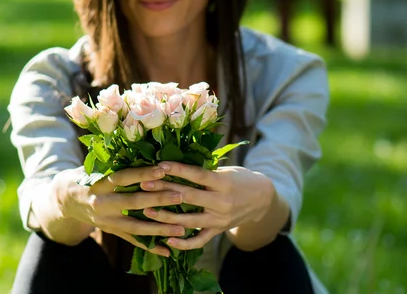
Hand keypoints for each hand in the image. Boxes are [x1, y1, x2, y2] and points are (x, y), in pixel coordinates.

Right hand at [63, 166, 186, 256]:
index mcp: (98, 184)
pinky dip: (150, 247)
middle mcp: (102, 204)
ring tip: (181, 229)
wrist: (64, 199)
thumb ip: (115, 162)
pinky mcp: (111, 231)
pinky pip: (132, 240)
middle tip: (180, 196)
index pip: (123, 178)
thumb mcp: (94, 166)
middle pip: (133, 203)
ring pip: (136, 227)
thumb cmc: (87, 176)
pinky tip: (168, 251)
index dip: (143, 174)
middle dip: (158, 200)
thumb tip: (145, 149)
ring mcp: (107, 221)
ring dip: (160, 229)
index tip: (163, 169)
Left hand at [139, 162, 275, 250]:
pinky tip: (167, 240)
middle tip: (144, 185)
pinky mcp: (218, 230)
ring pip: (189, 220)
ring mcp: (219, 219)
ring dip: (166, 216)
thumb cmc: (240, 179)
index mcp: (223, 182)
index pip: (197, 175)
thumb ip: (205, 171)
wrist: (263, 199)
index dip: (177, 170)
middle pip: (188, 197)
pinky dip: (184, 243)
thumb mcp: (226, 170)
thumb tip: (177, 164)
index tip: (159, 165)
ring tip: (147, 211)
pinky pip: (199, 240)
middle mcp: (221, 202)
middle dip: (164, 191)